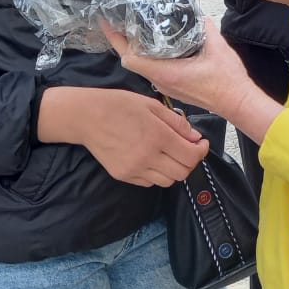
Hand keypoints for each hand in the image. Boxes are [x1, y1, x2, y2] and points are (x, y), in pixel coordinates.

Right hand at [37, 86, 206, 186]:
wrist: (87, 117)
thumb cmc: (120, 105)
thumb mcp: (152, 105)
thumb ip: (177, 122)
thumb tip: (195, 138)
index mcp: (157, 136)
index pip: (191, 155)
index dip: (202, 151)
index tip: (201, 143)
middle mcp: (147, 157)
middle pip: (182, 172)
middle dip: (190, 161)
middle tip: (187, 148)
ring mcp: (134, 169)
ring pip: (168, 181)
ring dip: (174, 169)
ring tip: (169, 153)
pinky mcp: (123, 176)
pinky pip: (150, 182)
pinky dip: (157, 173)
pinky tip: (152, 158)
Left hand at [109, 18, 283, 143]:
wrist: (238, 103)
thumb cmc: (227, 80)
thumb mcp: (217, 47)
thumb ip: (205, 28)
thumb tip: (198, 14)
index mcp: (166, 72)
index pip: (131, 58)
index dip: (117, 40)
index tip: (109, 24)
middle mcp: (162, 82)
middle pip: (133, 62)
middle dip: (124, 42)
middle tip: (120, 21)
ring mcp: (167, 87)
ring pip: (143, 67)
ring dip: (137, 50)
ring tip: (135, 29)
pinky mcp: (174, 88)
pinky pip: (155, 71)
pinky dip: (150, 58)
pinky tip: (156, 45)